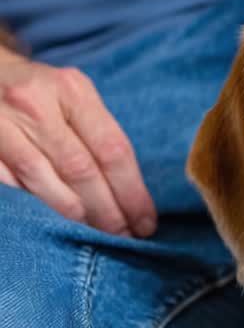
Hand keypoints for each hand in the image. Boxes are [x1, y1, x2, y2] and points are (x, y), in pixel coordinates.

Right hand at [0, 47, 155, 236]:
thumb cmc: (42, 94)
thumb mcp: (74, 97)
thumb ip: (99, 134)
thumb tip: (132, 193)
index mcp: (71, 90)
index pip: (112, 149)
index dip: (132, 192)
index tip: (146, 221)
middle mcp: (35, 103)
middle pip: (81, 170)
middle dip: (108, 211)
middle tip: (124, 237)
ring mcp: (1, 123)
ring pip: (43, 181)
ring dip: (75, 216)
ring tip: (96, 236)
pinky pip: (11, 184)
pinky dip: (35, 206)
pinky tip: (54, 223)